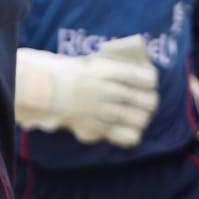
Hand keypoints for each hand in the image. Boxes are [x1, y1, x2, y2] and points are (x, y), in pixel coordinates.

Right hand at [14, 36, 160, 147]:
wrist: (48, 90)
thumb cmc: (78, 74)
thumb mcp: (97, 62)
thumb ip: (120, 67)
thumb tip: (146, 77)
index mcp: (105, 70)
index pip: (144, 78)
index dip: (150, 81)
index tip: (148, 82)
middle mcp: (104, 91)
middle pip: (146, 101)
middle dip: (150, 101)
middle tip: (147, 101)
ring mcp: (100, 111)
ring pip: (138, 119)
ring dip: (142, 116)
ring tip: (137, 114)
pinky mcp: (95, 128)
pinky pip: (126, 136)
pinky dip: (132, 133)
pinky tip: (128, 127)